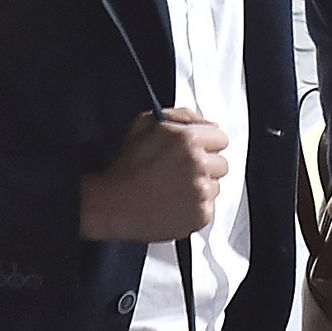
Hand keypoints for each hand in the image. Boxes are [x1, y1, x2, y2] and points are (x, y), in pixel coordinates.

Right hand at [80, 107, 228, 242]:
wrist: (110, 204)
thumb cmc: (124, 167)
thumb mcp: (145, 124)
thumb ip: (180, 116)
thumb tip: (204, 122)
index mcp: (188, 139)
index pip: (221, 139)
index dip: (207, 145)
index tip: (197, 152)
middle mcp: (198, 164)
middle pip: (221, 164)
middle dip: (206, 167)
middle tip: (181, 173)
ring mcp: (200, 191)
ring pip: (215, 187)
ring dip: (200, 188)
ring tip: (174, 190)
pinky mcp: (199, 215)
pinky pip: (207, 208)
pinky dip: (194, 208)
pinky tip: (174, 204)